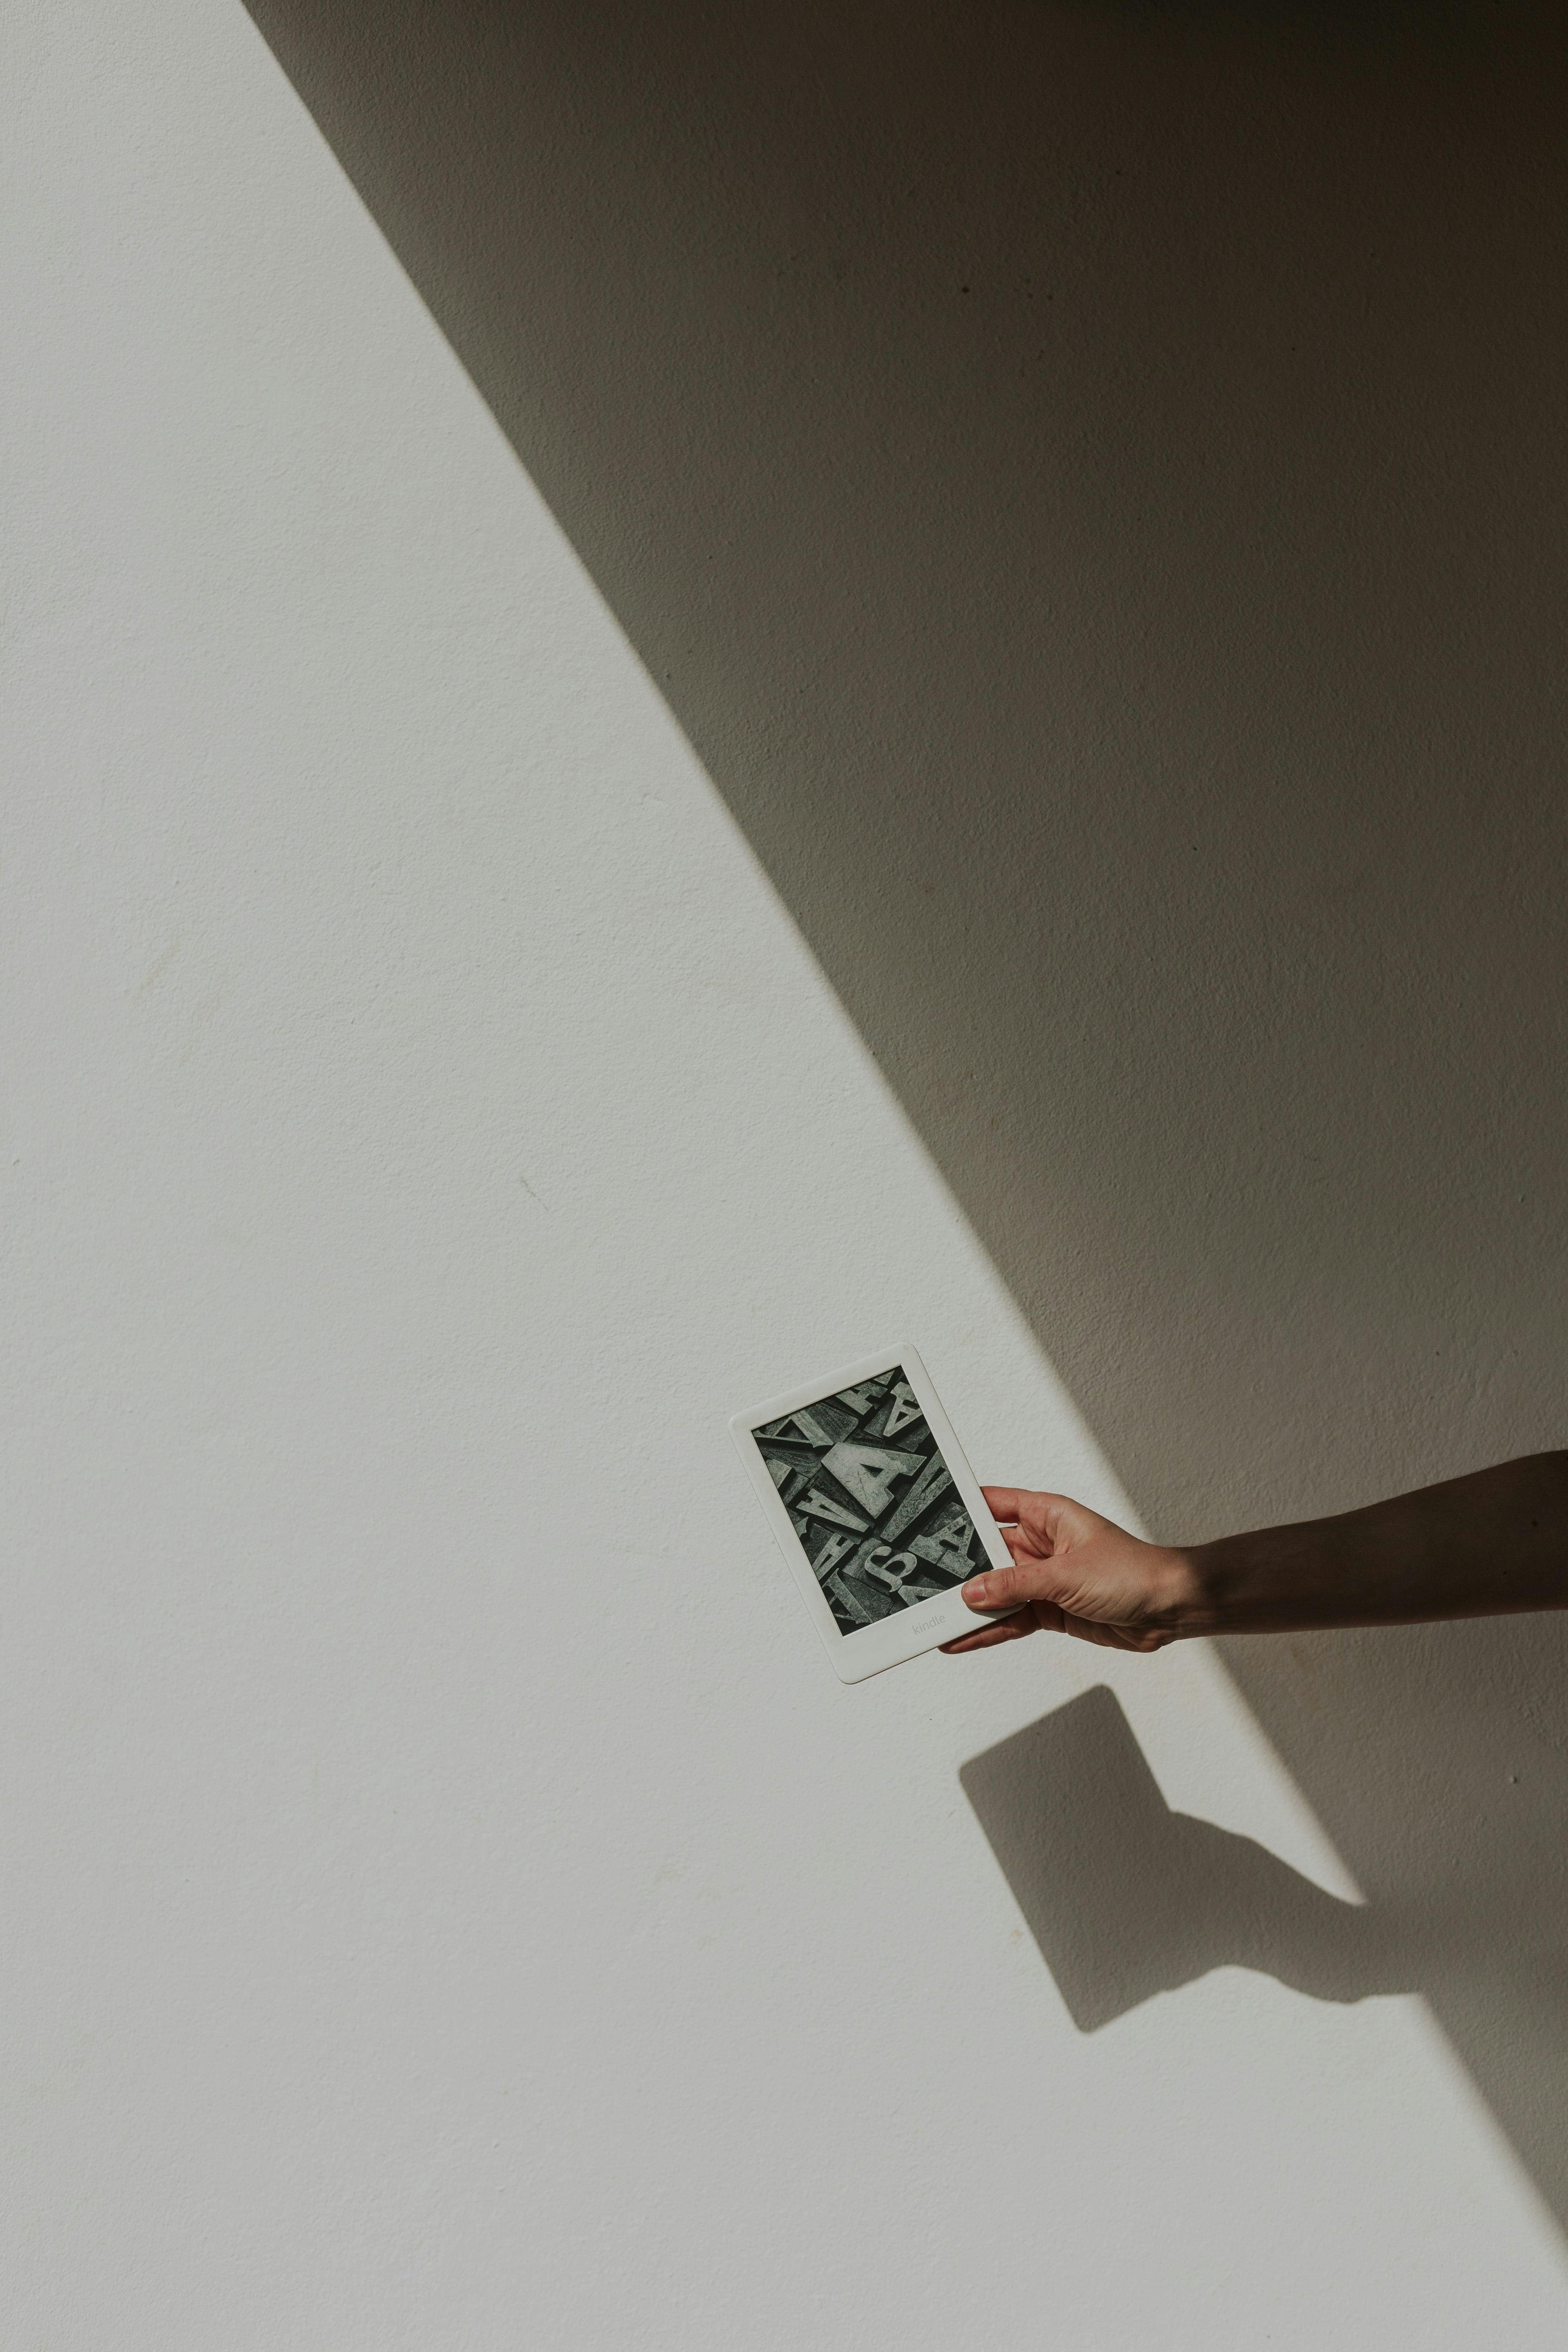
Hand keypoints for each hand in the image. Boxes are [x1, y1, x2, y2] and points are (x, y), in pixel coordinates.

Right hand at [940, 1488, 1198, 1654]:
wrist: (1171, 1608)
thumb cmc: (1134, 1573)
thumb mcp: (1067, 1574)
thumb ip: (1015, 1584)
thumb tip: (973, 1591)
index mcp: (1047, 1515)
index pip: (992, 1504)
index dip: (960, 1510)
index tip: (925, 1518)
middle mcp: (1041, 1544)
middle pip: (987, 1554)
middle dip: (958, 1569)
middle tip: (921, 1581)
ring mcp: (1044, 1579)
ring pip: (995, 1591)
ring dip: (970, 1606)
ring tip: (935, 1619)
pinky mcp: (1050, 1610)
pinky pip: (1010, 1618)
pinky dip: (988, 1630)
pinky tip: (964, 1638)